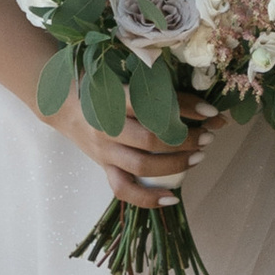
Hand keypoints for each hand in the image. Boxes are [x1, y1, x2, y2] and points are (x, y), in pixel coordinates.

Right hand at [49, 85, 217, 208]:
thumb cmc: (101, 84)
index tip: (212, 110)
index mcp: (113, 99)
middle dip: (185, 139)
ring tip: (199, 155)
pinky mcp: (103, 167)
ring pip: (141, 165)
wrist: (63, 104)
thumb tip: (199, 96)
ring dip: (175, 163)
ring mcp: (104, 151)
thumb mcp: (123, 77)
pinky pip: (124, 189)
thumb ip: (155, 84)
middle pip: (150, 139)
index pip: (154, 105)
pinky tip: (172, 198)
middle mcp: (107, 128)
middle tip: (208, 135)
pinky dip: (148, 198)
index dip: (186, 108)